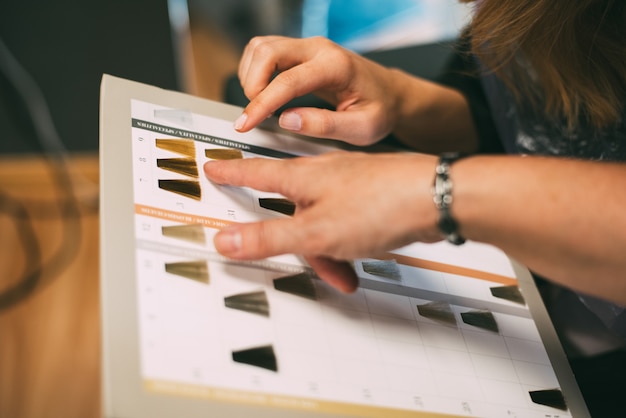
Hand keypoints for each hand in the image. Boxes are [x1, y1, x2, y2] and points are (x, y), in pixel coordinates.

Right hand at [204, 151, 442, 291]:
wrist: (436, 197)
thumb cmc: (380, 203)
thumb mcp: (313, 232)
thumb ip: (267, 238)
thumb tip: (225, 241)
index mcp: (302, 178)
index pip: (254, 173)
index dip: (230, 172)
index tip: (213, 166)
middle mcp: (324, 176)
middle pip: (292, 212)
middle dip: (298, 244)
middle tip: (309, 264)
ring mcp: (349, 185)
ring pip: (322, 224)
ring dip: (328, 253)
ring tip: (343, 273)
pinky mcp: (371, 197)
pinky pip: (346, 226)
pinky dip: (348, 247)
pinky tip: (359, 260)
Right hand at [234, 36, 401, 145]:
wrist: (391, 94)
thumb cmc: (380, 110)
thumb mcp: (362, 128)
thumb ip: (325, 125)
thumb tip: (287, 121)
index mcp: (336, 66)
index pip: (287, 81)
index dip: (261, 104)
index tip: (245, 124)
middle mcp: (319, 49)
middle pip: (267, 51)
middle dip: (251, 84)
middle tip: (254, 115)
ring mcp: (308, 47)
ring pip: (261, 47)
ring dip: (251, 77)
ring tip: (261, 106)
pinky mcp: (299, 52)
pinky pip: (265, 52)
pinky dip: (255, 72)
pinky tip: (265, 94)